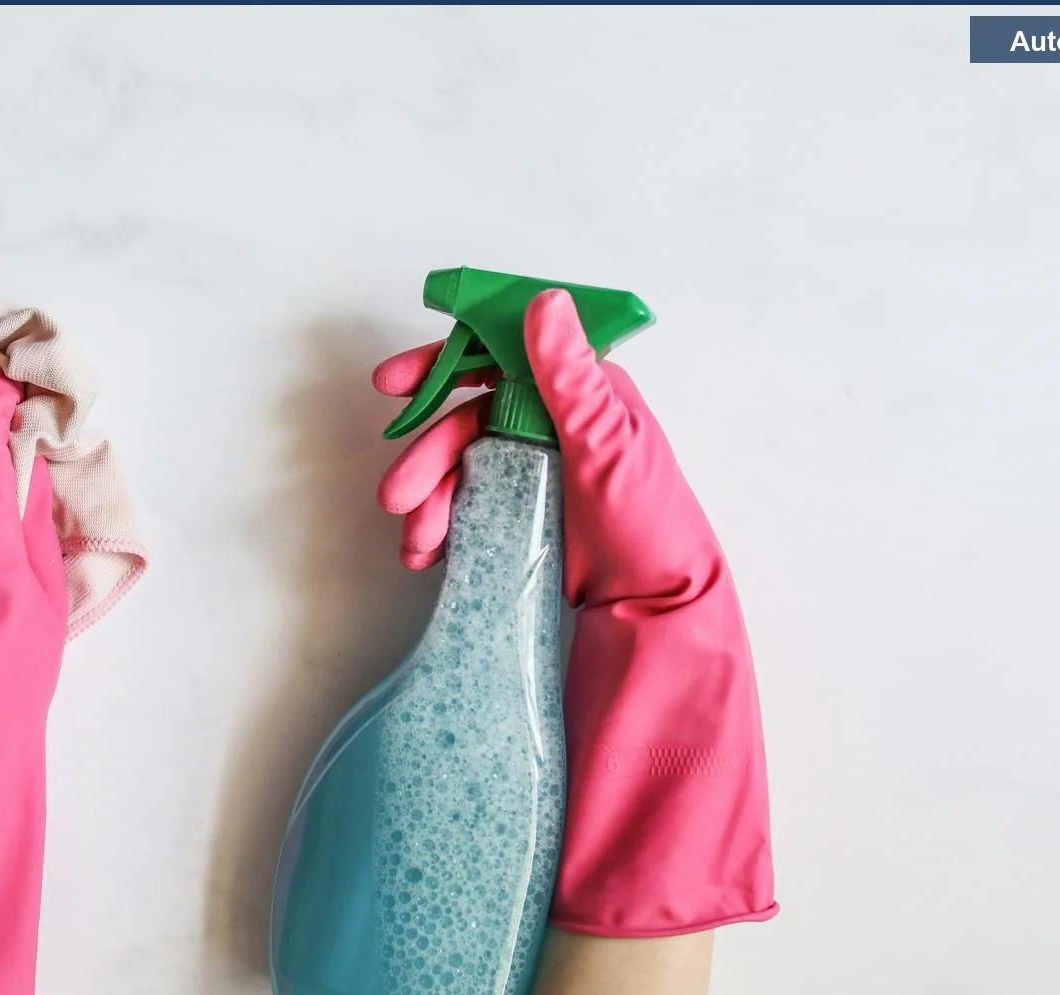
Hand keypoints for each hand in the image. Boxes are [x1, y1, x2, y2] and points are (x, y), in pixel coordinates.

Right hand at [374, 289, 775, 936]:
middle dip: (426, 454)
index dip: (443, 365)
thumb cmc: (651, 536)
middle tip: (397, 495)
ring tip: (416, 544)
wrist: (666, 626)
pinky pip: (470, 513)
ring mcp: (545, 482)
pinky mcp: (530, 529)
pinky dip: (442, 529)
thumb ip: (570, 378)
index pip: (503, 358)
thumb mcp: (610, 448)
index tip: (392, 385)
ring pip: (462, 470)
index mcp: (588, 399)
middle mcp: (563, 433)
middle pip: (471, 420)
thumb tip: (542, 303)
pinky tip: (430, 558)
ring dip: (428, 499)